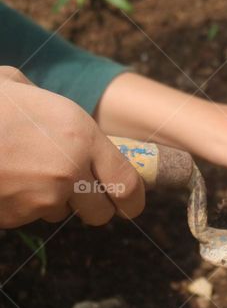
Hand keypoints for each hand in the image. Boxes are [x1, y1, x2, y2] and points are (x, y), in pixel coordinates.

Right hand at [0, 67, 144, 228]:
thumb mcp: (30, 91)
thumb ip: (60, 114)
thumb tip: (70, 124)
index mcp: (83, 137)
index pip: (127, 184)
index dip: (132, 201)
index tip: (131, 207)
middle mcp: (69, 172)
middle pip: (99, 211)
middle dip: (93, 206)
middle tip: (80, 192)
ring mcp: (38, 198)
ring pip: (57, 213)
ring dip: (50, 200)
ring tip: (25, 170)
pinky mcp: (10, 216)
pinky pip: (24, 216)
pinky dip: (19, 204)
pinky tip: (4, 179)